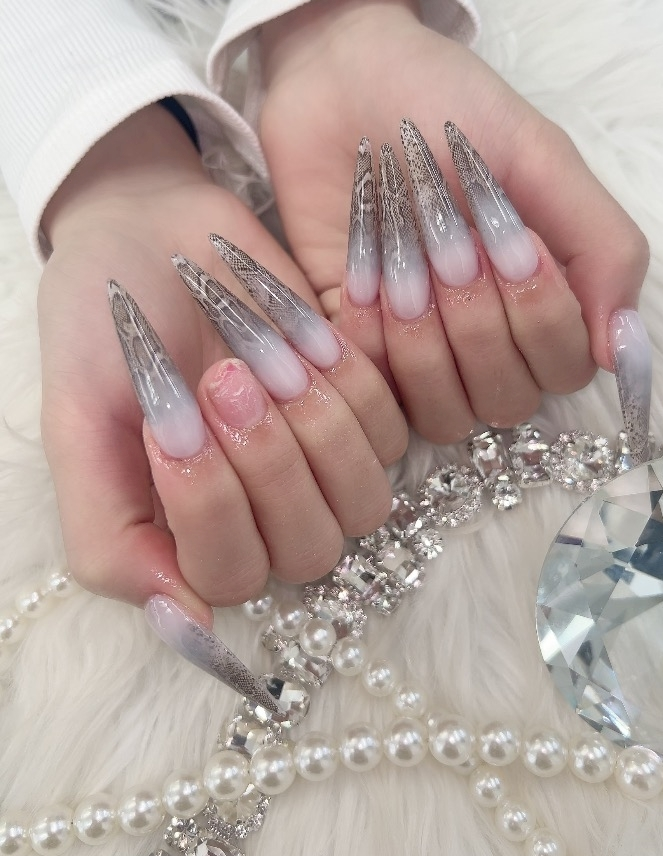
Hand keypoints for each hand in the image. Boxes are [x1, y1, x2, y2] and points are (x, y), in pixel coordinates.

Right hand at [39, 105, 404, 620]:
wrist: (150, 232)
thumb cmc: (105, 328)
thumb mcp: (77, 426)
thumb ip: (109, 535)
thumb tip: (181, 623)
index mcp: (190, 535)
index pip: (230, 578)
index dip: (211, 510)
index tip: (169, 424)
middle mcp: (264, 517)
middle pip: (309, 550)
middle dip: (269, 464)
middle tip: (221, 379)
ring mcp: (321, 468)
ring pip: (363, 500)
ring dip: (315, 425)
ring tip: (258, 355)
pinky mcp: (364, 411)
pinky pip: (393, 428)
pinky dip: (349, 380)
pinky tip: (299, 335)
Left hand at [258, 0, 648, 440]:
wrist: (341, 77)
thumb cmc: (447, 109)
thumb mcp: (541, 158)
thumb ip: (602, 246)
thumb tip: (622, 349)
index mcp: (539, 299)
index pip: (566, 371)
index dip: (541, 318)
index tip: (513, 241)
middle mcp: (483, 341)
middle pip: (505, 401)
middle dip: (479, 322)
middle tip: (449, 243)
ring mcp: (417, 352)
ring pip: (443, 414)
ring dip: (424, 340)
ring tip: (401, 262)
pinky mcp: (353, 348)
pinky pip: (372, 391)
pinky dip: (368, 337)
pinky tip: (360, 276)